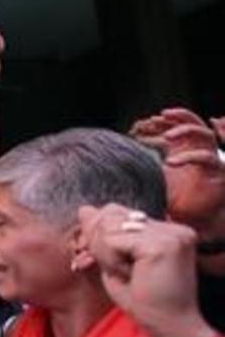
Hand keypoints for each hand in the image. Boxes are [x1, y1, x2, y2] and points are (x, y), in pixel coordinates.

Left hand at [78, 204, 211, 336]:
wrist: (168, 327)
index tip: (107, 261)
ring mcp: (170, 233)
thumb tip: (84, 209)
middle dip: (99, 243)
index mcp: (165, 228)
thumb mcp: (114, 262)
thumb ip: (101, 234)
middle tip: (119, 271)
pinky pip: (112, 241)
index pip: (115, 212)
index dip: (99, 234)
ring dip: (106, 255)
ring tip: (128, 274)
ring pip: (107, 226)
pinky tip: (130, 276)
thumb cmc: (144, 301)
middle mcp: (171, 226)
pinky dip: (111, 261)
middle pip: (109, 213)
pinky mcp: (162, 244)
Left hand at [130, 108, 224, 229]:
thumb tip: (121, 152)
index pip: (178, 125)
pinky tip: (170, 162)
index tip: (147, 121)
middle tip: (157, 118)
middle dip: (178, 116)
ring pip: (205, 135)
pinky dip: (188, 156)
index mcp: (184, 149)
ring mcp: (211, 160)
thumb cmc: (174, 199)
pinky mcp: (219, 172)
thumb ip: (145, 163)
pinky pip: (207, 157)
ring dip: (185, 130)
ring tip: (165, 136)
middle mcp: (199, 150)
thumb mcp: (155, 176)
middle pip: (194, 122)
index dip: (164, 121)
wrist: (192, 220)